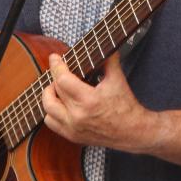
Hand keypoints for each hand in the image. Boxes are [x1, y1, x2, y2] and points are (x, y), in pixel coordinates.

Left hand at [42, 52, 156, 151]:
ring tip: (57, 88)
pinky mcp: (72, 136)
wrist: (132, 132)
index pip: (62, 80)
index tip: (54, 57)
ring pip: (48, 109)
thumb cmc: (126, 106)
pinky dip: (52, 112)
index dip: (57, 66)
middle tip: (59, 71)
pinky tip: (60, 103)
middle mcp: (77, 116)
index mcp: (89, 100)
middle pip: (53, 92)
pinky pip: (51, 123)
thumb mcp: (118, 79)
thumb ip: (109, 60)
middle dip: (54, 78)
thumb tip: (103, 44)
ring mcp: (73, 128)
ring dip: (49, 96)